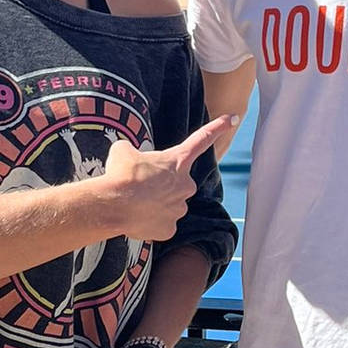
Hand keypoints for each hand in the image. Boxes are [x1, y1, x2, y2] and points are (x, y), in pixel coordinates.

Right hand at [98, 112, 235, 243]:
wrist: (114, 205)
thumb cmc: (121, 174)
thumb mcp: (124, 150)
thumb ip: (134, 152)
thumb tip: (130, 157)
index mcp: (178, 161)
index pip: (201, 139)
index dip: (218, 127)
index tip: (233, 118)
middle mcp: (185, 185)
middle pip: (177, 183)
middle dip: (161, 184)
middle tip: (140, 185)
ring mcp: (179, 209)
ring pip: (168, 204)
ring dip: (154, 203)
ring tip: (134, 201)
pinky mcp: (170, 229)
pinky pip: (161, 224)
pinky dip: (149, 222)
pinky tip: (136, 217)